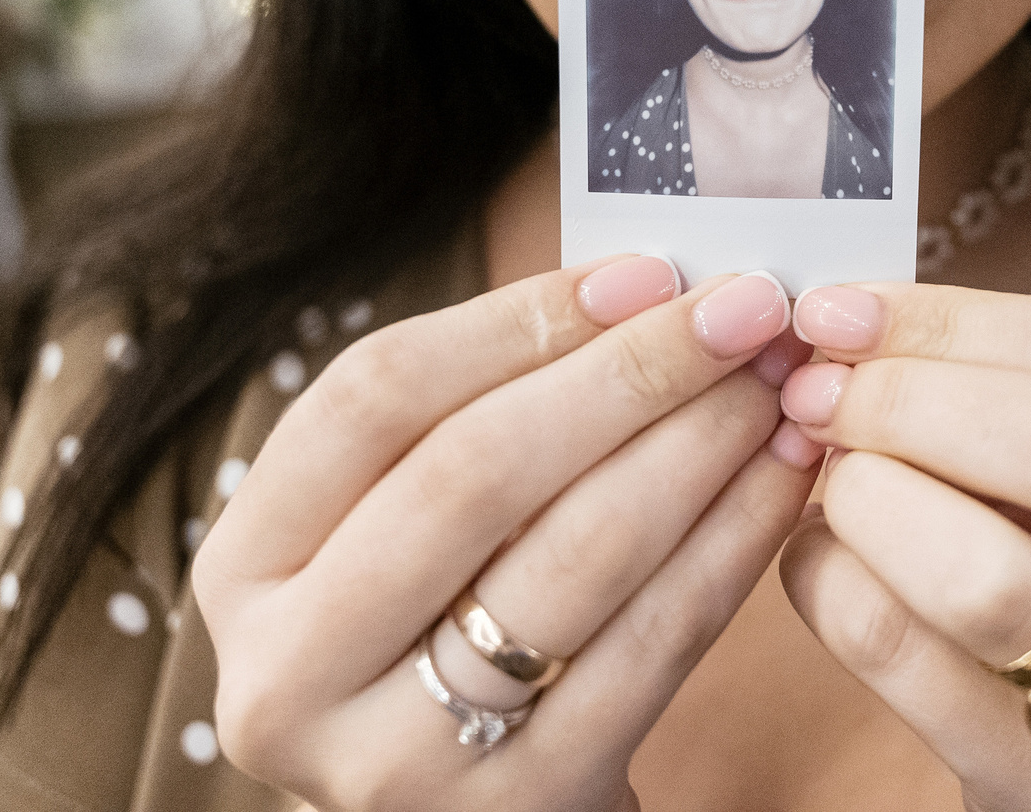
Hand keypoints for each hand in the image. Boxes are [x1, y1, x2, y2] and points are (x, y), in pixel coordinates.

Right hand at [192, 259, 819, 811]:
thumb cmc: (456, 631)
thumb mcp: (414, 533)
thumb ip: (489, 412)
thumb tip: (653, 282)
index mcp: (246, 567)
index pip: (374, 396)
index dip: (520, 319)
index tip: (651, 271)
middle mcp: (289, 671)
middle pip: (474, 470)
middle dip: (632, 373)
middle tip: (747, 310)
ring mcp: (394, 756)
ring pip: (571, 554)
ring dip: (696, 446)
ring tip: (778, 383)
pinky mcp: (518, 809)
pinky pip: (652, 646)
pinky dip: (732, 543)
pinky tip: (783, 479)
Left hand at [777, 284, 1030, 810]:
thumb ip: (1011, 390)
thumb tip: (849, 316)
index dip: (958, 319)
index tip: (843, 308)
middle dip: (914, 400)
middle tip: (818, 389)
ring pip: (989, 577)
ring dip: (871, 497)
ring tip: (829, 471)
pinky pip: (902, 658)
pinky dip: (829, 581)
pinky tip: (820, 552)